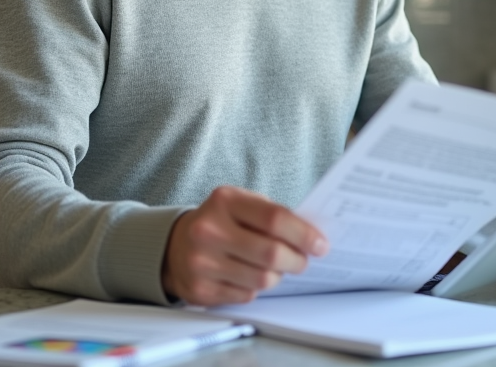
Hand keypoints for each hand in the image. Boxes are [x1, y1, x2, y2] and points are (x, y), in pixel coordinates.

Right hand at [162, 185, 328, 305]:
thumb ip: (272, 215)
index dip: (303, 234)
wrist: (174, 244)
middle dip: (296, 260)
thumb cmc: (220, 222)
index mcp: (224, 201)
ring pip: (262, 279)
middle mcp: (209, 230)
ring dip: (277, 276)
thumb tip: (310, 236)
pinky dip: (256, 288)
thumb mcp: (241, 204)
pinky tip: (249, 276)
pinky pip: (247, 295)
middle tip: (303, 261)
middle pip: (271, 253)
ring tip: (275, 268)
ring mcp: (202, 261)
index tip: (320, 244)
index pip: (274, 219)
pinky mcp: (200, 289)